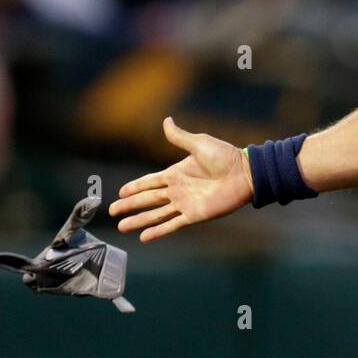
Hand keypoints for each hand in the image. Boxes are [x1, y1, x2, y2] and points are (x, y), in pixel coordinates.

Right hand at [108, 117, 254, 241]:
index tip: (120, 193)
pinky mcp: (194, 215)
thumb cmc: (225, 157)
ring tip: (122, 227)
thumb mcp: (199, 144)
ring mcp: (185, 204)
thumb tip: (166, 120)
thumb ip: (179, 137)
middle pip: (148, 199)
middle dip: (130, 205)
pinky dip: (158, 231)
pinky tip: (144, 237)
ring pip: (156, 214)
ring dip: (139, 220)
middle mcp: (178, 190)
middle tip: (112, 212)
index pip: (149, 182)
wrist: (245, 173)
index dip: (134, 187)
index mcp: (176, 173)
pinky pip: (172, 224)